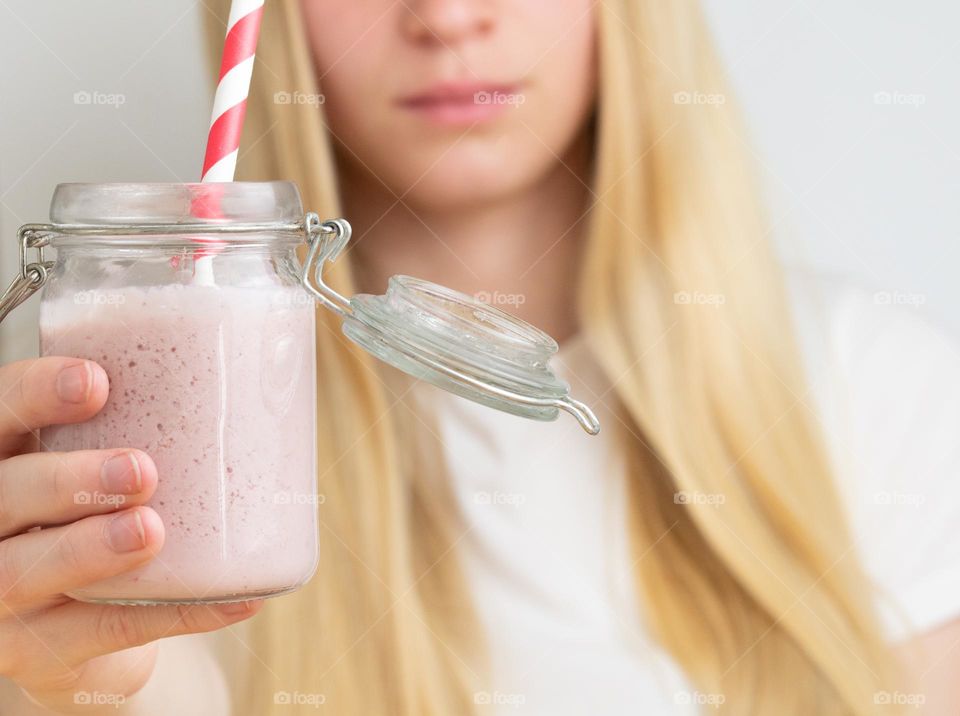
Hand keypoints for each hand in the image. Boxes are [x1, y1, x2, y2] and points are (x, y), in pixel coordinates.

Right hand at [0, 357, 261, 712]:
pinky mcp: (42, 651)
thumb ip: (146, 427)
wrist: (81, 627)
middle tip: (140, 470)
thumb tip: (252, 379)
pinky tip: (234, 600)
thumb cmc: (100, 516)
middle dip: (67, 480)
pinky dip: (175, 614)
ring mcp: (5, 598)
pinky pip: (106, 632)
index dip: (32, 396)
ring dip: (90, 549)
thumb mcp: (104, 466)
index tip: (95, 382)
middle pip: (2, 496)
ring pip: (26, 572)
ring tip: (151, 530)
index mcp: (5, 461)